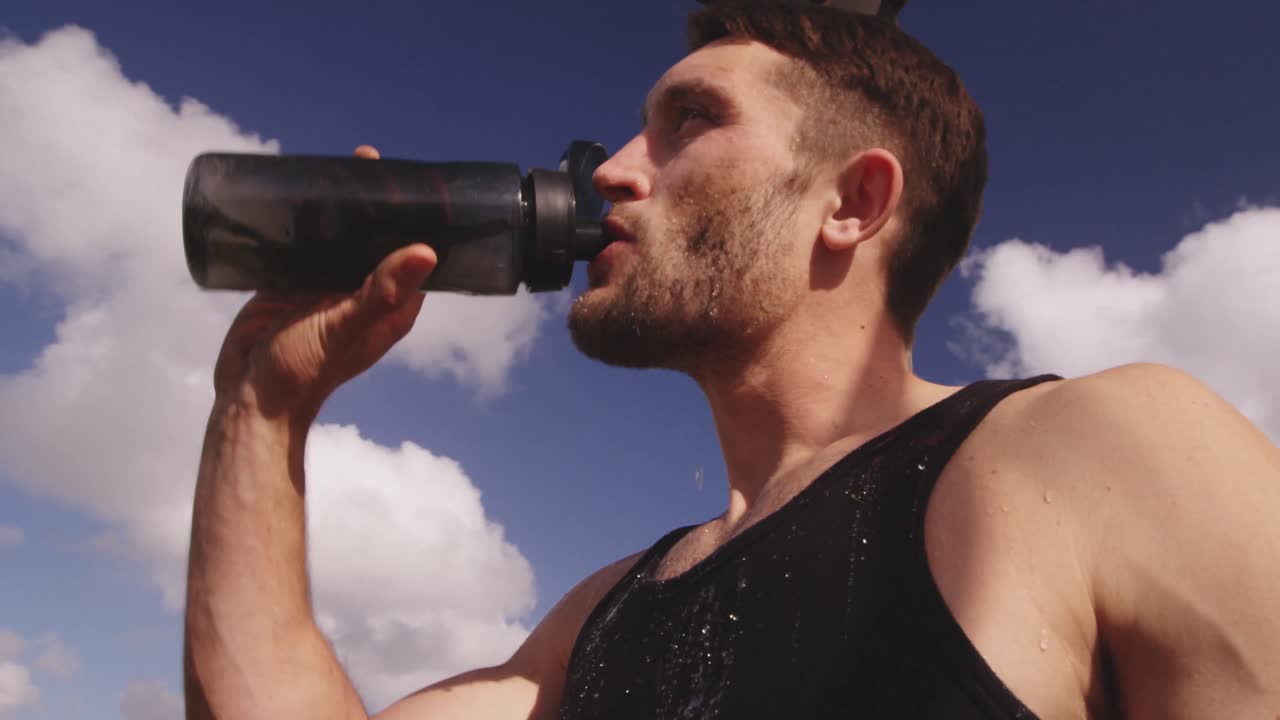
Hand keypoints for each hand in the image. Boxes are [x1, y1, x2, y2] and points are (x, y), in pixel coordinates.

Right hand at [211, 145, 437, 423]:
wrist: (248, 396)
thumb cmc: (303, 371)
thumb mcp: (346, 326)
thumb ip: (382, 292)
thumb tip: (427, 252)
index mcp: (390, 306)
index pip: (414, 253)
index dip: (416, 219)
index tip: (410, 181)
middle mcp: (362, 293)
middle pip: (375, 239)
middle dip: (373, 204)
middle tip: (365, 161)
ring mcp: (326, 288)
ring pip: (338, 239)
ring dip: (338, 209)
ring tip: (332, 167)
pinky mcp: (290, 284)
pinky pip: (303, 245)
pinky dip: (302, 224)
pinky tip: (295, 194)